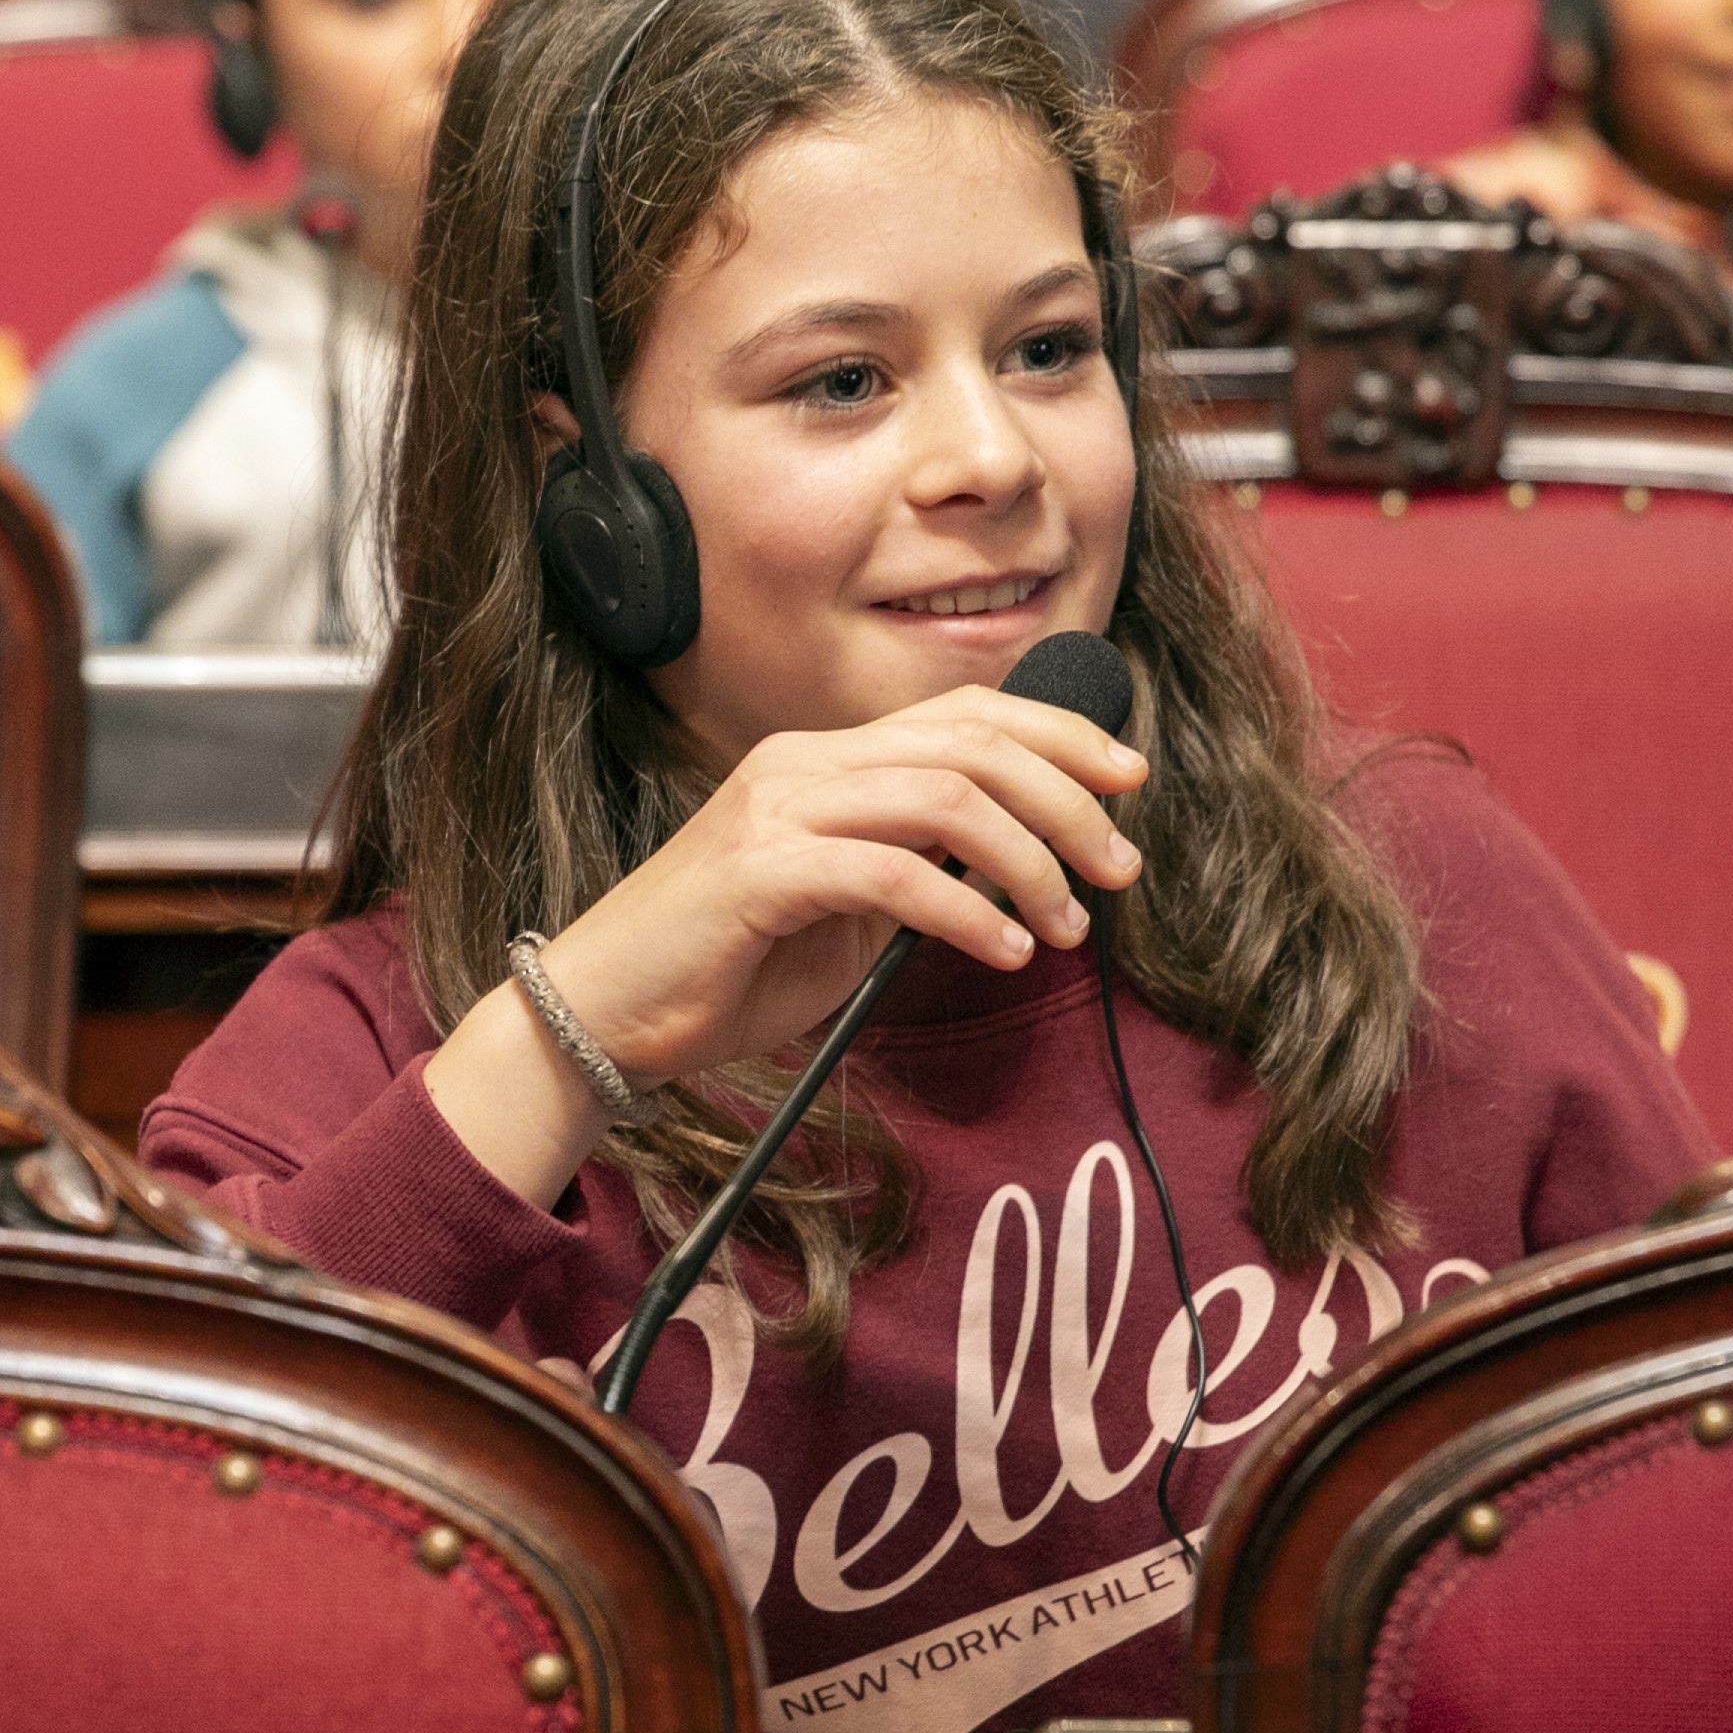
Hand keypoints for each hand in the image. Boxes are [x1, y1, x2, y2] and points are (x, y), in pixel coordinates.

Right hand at [543, 683, 1145, 1086]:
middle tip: (1119, 869)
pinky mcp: (758, 870)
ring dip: (1028, 862)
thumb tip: (1017, 869)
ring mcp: (776, 809)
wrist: (603, 1016)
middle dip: (1068, 799)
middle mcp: (802, 763)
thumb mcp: (844, 913)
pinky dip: (965, 911)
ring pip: (943, 797)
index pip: (964, 716)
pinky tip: (1003, 951)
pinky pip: (891, 873)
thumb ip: (916, 874)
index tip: (1130, 781)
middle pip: (970, 744)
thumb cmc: (724, 971)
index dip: (1060, 733)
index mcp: (824, 761)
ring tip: (1068, 926)